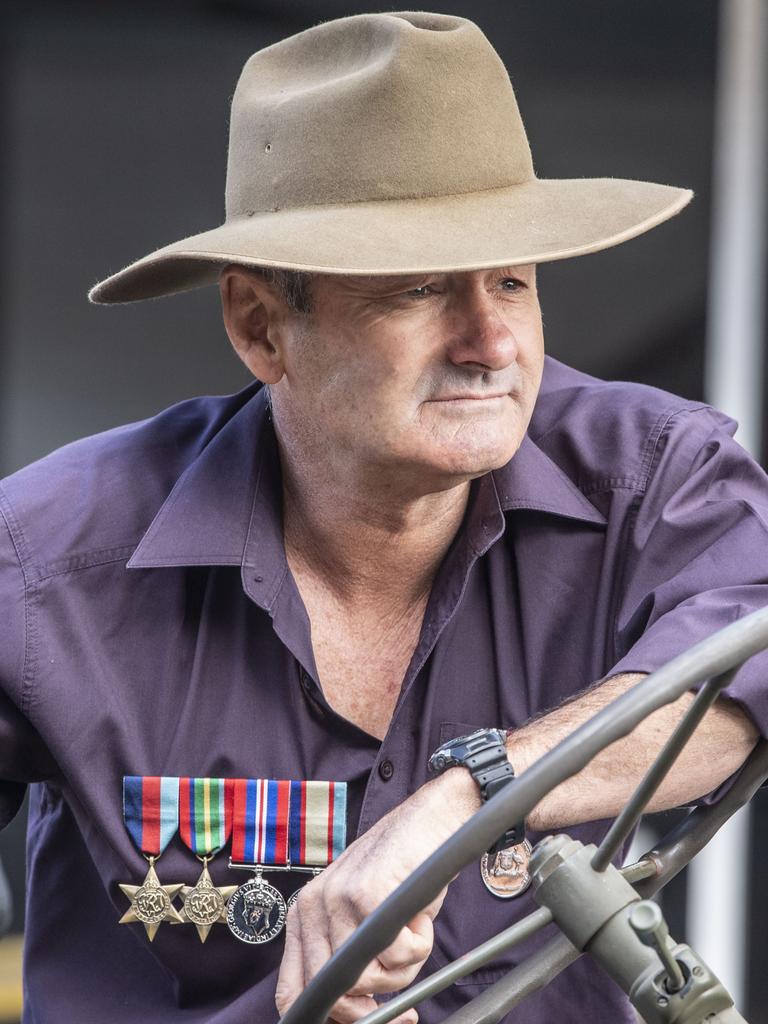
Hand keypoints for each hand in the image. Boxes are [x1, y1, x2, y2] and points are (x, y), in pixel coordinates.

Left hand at [275, 769, 478, 1023]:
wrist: (428, 822)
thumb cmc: (399, 871)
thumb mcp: (361, 914)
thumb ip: (348, 956)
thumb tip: (354, 1012)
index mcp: (305, 914)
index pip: (293, 991)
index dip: (330, 1016)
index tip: (366, 1018)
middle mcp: (314, 907)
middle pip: (335, 993)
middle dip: (375, 1003)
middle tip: (404, 994)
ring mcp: (338, 900)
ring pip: (370, 978)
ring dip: (404, 968)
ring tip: (412, 930)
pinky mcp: (367, 896)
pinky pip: (397, 955)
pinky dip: (418, 946)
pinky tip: (418, 917)